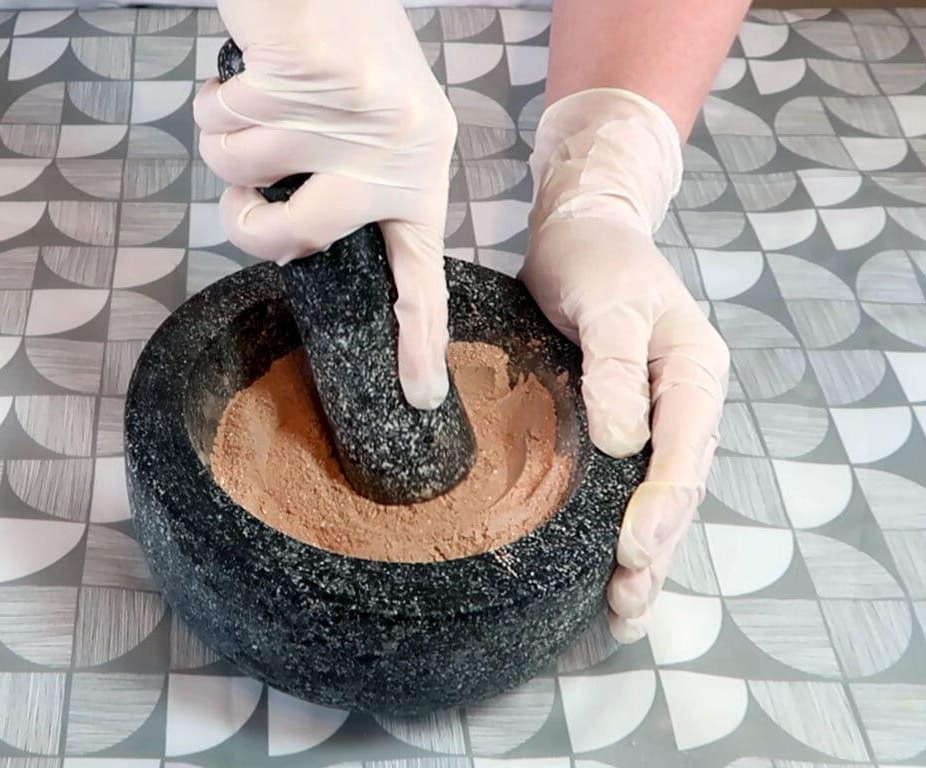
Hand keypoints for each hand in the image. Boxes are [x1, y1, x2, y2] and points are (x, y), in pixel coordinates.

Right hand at [194, 0, 456, 409]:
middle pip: (295, 238)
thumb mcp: (371, 123)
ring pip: (241, 172)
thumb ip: (347, 186)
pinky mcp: (307, 80)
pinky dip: (212, 99)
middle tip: (245, 193)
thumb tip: (295, 242)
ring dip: (227, 138)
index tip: (419, 395)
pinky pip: (219, 123)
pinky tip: (249, 71)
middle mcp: (395, 150)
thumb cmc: (344, 44)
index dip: (418, 338)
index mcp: (419, 170)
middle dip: (247, 221)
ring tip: (259, 95)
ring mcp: (350, 118)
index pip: (421, 271)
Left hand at [521, 89, 729, 642]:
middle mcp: (684, 401)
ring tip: (621, 609)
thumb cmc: (593, 258)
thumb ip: (615, 365)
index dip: (660, 507)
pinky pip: (631, 481)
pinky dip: (621, 524)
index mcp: (693, 371)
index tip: (630, 552)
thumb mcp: (605, 302)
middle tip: (625, 604)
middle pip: (678, 488)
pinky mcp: (626, 420)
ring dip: (643, 552)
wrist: (581, 231)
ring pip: (658, 495)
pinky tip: (604, 563)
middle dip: (654, 550)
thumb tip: (622, 440)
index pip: (684, 451)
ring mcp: (658, 415)